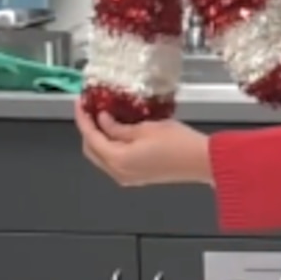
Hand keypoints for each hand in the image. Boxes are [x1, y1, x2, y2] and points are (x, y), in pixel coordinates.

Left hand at [75, 102, 212, 186]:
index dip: (83, 118)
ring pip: (101, 157)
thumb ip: (118, 127)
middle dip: (88, 130)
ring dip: (98, 138)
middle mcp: (117, 172)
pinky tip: (116, 131)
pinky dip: (109, 147)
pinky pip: (113, 161)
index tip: (80, 102)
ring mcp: (127, 177)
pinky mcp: (136, 177)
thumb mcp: (144, 128)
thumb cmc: (176, 142)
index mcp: (117, 159)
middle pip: (91, 150)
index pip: (90, 137)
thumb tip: (102, 119)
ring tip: (102, 117)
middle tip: (90, 109)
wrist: (200, 161)